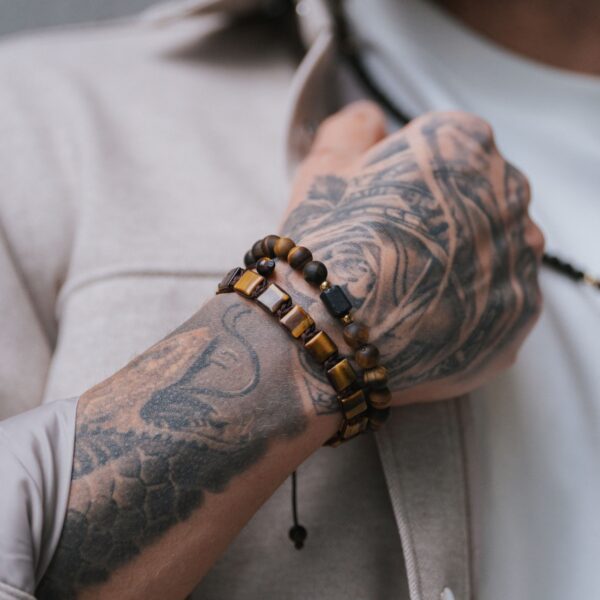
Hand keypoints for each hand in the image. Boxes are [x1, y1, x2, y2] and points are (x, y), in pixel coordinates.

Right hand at [279, 102, 543, 404]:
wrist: (329, 337)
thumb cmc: (326, 245)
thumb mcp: (325, 167)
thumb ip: (355, 126)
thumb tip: (373, 119)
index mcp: (462, 143)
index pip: (447, 147)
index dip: (407, 177)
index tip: (381, 206)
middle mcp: (507, 192)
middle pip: (477, 195)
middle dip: (440, 215)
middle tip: (393, 249)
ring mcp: (519, 258)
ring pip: (494, 247)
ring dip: (461, 259)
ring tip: (412, 287)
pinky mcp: (518, 316)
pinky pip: (497, 300)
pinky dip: (468, 306)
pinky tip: (429, 316)